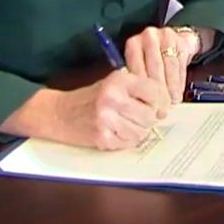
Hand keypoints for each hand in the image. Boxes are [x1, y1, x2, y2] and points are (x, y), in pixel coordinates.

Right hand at [52, 70, 170, 149]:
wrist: (59, 113)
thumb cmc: (90, 98)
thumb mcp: (112, 83)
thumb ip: (138, 90)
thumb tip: (164, 107)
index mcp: (118, 80)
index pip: (154, 91)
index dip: (159, 101)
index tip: (157, 107)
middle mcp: (113, 97)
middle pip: (150, 115)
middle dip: (148, 119)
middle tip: (137, 117)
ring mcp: (106, 119)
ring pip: (141, 132)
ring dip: (137, 131)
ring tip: (125, 125)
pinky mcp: (102, 137)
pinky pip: (129, 143)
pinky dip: (126, 140)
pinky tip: (116, 132)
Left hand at [124, 26, 201, 103]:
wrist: (171, 44)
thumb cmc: (151, 61)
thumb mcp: (140, 68)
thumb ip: (137, 82)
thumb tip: (136, 104)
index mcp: (134, 44)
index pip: (139, 69)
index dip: (143, 91)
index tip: (147, 107)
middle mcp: (149, 37)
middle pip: (155, 68)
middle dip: (159, 92)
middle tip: (161, 109)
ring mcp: (166, 37)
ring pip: (170, 67)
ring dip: (171, 88)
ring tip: (170, 102)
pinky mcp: (181, 41)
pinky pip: (181, 65)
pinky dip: (179, 82)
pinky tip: (177, 93)